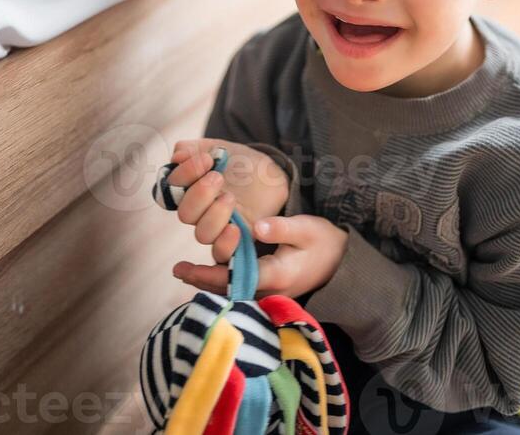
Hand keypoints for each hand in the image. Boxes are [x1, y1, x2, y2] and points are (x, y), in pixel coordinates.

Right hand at [168, 138, 289, 262]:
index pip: (172, 187)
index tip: (207, 158)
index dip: (184, 174)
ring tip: (230, 197)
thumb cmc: (239, 161)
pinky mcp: (236, 239)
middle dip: (199, 194)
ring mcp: (217, 227)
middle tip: (217, 177)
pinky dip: (225, 244)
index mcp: (188, 187)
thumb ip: (194, 149)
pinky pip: (222, 254)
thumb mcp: (217, 147)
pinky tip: (234, 228)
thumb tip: (176, 157)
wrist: (270, 173)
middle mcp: (198, 211)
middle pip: (186, 214)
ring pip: (202, 234)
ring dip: (214, 215)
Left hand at [173, 214, 348, 299]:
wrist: (341, 263)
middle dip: (202, 281)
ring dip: (209, 282)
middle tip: (178, 269)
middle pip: (228, 290)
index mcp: (276, 275)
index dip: (210, 274)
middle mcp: (269, 290)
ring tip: (185, 271)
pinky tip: (208, 273)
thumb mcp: (308, 228)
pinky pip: (240, 290)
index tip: (188, 268)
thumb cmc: (324, 242)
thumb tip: (257, 226)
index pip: (236, 278)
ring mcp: (270, 294)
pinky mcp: (270, 290)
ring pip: (232, 292)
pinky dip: (222, 282)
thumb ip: (282, 228)